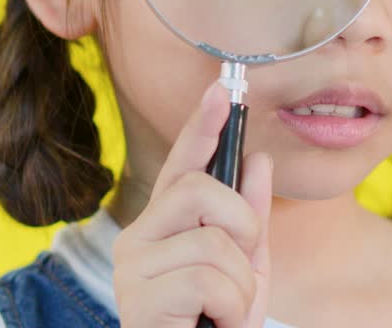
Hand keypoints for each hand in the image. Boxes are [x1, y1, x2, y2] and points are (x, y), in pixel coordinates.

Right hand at [112, 81, 273, 327]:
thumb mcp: (246, 271)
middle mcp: (138, 239)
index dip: (201, 126)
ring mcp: (133, 268)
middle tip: (237, 275)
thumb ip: (251, 219)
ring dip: (240, 285)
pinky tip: (210, 326)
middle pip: (199, 190)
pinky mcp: (138, 300)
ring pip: (213, 240)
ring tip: (222, 315)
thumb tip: (258, 160)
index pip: (183, 166)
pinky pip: (209, 279)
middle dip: (240, 227)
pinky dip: (230, 308)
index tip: (220, 88)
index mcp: (164, 227)